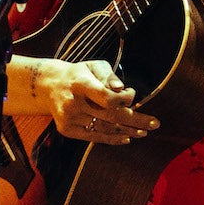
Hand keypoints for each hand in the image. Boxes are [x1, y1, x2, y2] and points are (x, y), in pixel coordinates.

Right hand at [31, 57, 157, 144]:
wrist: (49, 86)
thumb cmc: (78, 74)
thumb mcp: (93, 66)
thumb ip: (109, 76)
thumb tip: (122, 90)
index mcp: (80, 83)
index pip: (107, 97)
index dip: (124, 99)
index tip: (132, 94)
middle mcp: (72, 103)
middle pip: (109, 116)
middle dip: (135, 120)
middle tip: (154, 124)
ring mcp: (68, 118)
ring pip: (104, 128)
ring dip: (127, 131)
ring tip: (143, 132)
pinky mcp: (67, 129)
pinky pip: (94, 136)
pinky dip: (112, 138)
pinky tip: (127, 138)